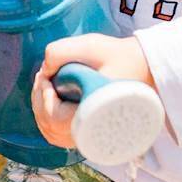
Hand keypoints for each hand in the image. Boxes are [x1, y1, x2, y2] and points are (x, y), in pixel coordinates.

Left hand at [30, 33, 156, 149]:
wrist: (142, 67)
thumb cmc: (117, 55)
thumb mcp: (90, 44)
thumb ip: (59, 52)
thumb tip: (44, 72)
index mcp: (98, 114)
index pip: (56, 118)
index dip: (43, 96)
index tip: (46, 75)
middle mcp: (96, 132)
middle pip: (50, 126)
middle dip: (38, 98)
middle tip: (43, 75)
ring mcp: (92, 136)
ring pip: (52, 132)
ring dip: (41, 107)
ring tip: (46, 84)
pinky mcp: (90, 134)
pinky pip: (58, 135)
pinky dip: (48, 117)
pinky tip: (51, 97)